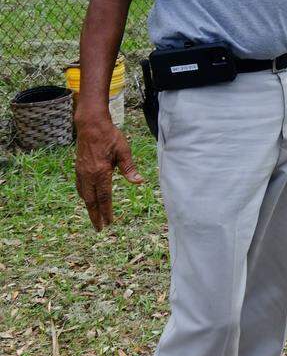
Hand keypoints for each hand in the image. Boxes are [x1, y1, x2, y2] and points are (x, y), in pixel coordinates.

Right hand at [74, 110, 143, 230]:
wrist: (91, 126)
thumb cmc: (110, 137)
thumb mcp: (124, 151)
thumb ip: (129, 169)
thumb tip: (139, 182)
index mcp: (101, 173)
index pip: (104, 198)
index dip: (107, 212)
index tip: (109, 222)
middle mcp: (89, 175)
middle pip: (92, 201)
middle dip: (96, 216)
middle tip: (99, 229)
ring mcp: (81, 172)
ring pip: (84, 195)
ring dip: (89, 207)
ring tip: (94, 217)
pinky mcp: (78, 168)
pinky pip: (79, 187)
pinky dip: (83, 196)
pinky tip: (87, 199)